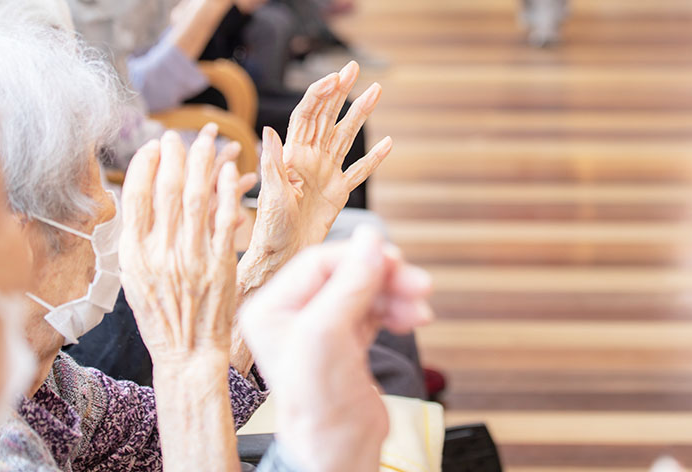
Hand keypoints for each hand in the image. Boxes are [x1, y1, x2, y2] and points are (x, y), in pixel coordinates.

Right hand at [118, 125, 241, 358]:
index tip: (153, 148)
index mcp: (134, 256)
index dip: (144, 167)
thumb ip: (135, 241)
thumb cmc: (161, 317)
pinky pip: (224, 220)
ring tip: (206, 141)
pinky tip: (231, 171)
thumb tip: (137, 200)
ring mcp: (191, 258)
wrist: (188, 355)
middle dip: (173, 157)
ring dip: (201, 164)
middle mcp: (160, 254)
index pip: (135, 198)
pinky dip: (227, 192)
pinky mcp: (220, 264)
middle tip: (178, 137)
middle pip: (167, 191)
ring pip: (196, 198)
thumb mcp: (135, 280)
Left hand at [241, 226, 433, 471]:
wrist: (339, 455)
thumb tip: (371, 240)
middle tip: (417, 282)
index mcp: (272, 308)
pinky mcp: (346, 345)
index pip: (318, 263)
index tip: (392, 257)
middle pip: (345, 275)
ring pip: (364, 292)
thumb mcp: (328, 335)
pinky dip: (396, 310)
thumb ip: (349, 284)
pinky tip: (413, 317)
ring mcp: (320, 331)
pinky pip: (375, 311)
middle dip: (384, 277)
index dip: (358, 258)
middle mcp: (293, 316)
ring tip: (420, 309)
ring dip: (396, 294)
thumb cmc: (318, 407)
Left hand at [243, 62, 392, 285]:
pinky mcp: (337, 194)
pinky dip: (373, 158)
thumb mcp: (271, 196)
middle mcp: (309, 160)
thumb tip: (270, 130)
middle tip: (354, 67)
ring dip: (360, 115)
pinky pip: (359, 171)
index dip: (320, 95)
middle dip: (340, 91)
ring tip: (376, 91)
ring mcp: (325, 175)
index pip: (307, 116)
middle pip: (327, 117)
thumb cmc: (268, 230)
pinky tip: (388, 143)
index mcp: (291, 156)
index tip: (335, 77)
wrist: (280, 259)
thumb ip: (273, 163)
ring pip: (346, 137)